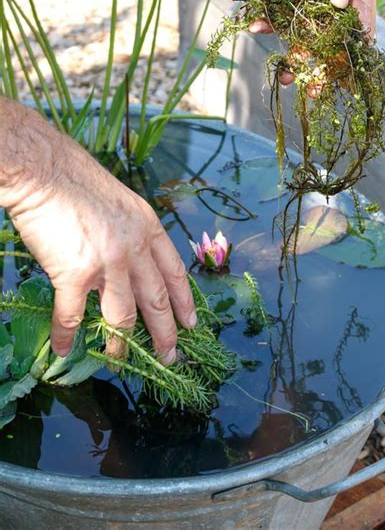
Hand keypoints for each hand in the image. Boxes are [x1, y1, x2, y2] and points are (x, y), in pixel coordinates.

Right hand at [7, 133, 195, 362]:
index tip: (192, 322)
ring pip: (123, 316)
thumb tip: (131, 258)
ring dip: (122, 343)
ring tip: (121, 361)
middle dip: (166, 332)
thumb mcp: (121, 202)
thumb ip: (131, 231)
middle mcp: (135, 248)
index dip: (184, 301)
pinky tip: (65, 350)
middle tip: (170, 356)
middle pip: (156, 300)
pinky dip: (67, 336)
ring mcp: (109, 263)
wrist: (45, 170)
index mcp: (148, 228)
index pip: (174, 272)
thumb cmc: (77, 180)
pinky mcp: (75, 274)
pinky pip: (72, 316)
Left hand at [251, 0, 375, 86]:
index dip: (355, 51)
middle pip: (334, 36)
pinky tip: (255, 27)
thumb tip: (340, 2)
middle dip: (324, 65)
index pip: (361, 22)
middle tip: (313, 91)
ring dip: (297, 56)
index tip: (346, 78)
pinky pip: (282, 16)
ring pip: (307, 33)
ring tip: (285, 79)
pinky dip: (270, 24)